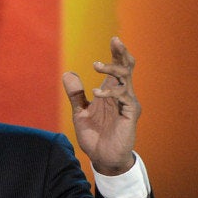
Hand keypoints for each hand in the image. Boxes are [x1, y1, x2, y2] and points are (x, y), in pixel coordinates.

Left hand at [62, 37, 140, 174]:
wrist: (103, 159)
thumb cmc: (95, 136)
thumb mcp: (80, 113)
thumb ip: (76, 95)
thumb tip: (68, 73)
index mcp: (111, 92)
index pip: (117, 68)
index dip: (117, 53)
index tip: (114, 39)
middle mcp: (122, 95)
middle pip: (127, 68)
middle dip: (122, 53)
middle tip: (115, 40)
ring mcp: (127, 104)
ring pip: (126, 79)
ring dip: (112, 69)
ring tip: (96, 65)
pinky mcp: (130, 114)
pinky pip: (123, 98)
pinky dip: (110, 92)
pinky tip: (97, 93)